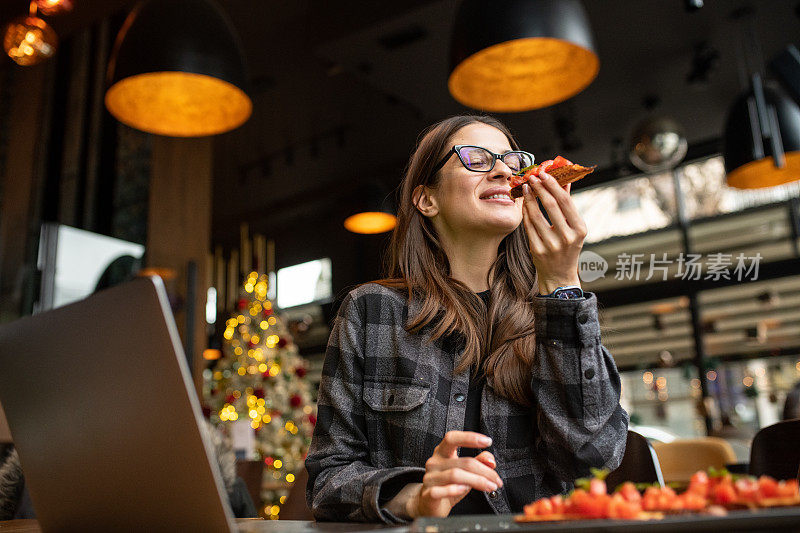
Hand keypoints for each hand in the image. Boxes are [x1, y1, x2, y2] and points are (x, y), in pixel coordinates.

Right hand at [408, 431, 501, 517]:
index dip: (470, 438)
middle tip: (496, 480)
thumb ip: (478, 462)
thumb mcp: (465, 472)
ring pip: (455, 475)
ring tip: (490, 487)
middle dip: (484, 471)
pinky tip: (464, 489)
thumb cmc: (449, 485)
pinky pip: (440, 490)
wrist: (429, 504)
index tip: (488, 441)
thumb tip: (491, 460)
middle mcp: (434, 462)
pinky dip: (454, 490)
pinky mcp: (427, 494)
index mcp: (442, 452)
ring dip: (477, 481)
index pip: (453, 438)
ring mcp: (430, 478)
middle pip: (463, 462)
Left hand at [522, 171, 586, 293]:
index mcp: (579, 230)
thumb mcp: (574, 228)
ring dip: (529, 198)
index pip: (565, 202)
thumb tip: (565, 182)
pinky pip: (528, 226)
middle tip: (533, 177)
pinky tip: (523, 204)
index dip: (553, 186)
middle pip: (550, 205)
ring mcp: (551, 245)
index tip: (545, 174)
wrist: (559, 275)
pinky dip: (525, 213)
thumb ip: (569, 206)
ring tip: (526, 187)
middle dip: (540, 188)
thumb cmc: (567, 248)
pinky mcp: (537, 250)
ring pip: (536, 215)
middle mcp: (566, 238)